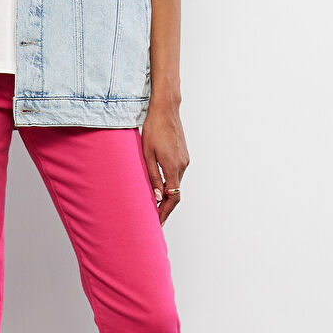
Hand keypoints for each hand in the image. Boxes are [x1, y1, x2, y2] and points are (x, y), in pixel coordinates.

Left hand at [141, 97, 188, 225]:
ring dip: (168, 195)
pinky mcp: (184, 155)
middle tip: (155, 218)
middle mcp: (182, 165)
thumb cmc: (153, 129)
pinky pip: (178, 174)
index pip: (172, 197)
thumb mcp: (147, 154)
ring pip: (177, 183)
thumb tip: (157, 197)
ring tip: (155, 204)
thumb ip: (152, 177)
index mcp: (172, 167)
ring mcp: (185, 160)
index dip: (165, 212)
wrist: (165, 110)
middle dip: (166, 207)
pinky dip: (171, 183)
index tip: (158, 222)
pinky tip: (161, 186)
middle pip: (176, 193)